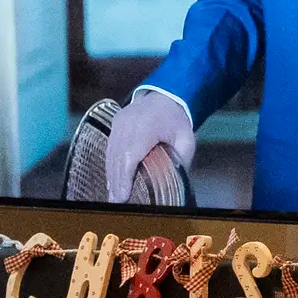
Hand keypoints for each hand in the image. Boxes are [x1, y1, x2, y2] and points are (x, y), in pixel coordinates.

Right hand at [101, 86, 194, 201]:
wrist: (166, 95)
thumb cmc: (176, 120)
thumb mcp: (187, 139)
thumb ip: (182, 159)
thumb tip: (178, 182)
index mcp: (146, 127)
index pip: (131, 155)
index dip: (124, 177)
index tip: (122, 195)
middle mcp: (127, 124)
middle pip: (117, 157)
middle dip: (116, 182)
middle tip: (116, 202)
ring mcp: (118, 123)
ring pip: (111, 153)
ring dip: (112, 175)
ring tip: (114, 196)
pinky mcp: (114, 124)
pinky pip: (110, 147)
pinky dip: (111, 164)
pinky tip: (113, 180)